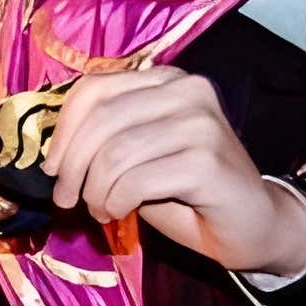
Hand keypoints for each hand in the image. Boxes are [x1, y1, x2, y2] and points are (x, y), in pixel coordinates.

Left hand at [43, 68, 305, 278]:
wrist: (252, 225)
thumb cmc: (187, 191)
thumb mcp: (137, 155)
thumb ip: (104, 138)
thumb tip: (53, 150)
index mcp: (166, 79)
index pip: (93, 88)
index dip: (63, 130)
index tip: (52, 168)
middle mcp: (187, 90)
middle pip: (101, 119)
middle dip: (72, 165)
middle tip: (66, 198)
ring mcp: (202, 122)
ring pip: (115, 153)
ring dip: (95, 190)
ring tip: (99, 209)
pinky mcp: (207, 160)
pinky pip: (136, 180)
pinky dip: (115, 201)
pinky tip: (118, 212)